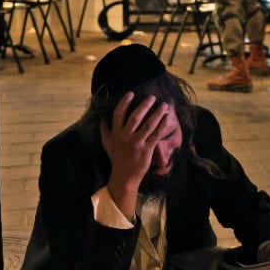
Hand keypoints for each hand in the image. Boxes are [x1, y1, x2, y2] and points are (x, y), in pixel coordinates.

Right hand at [99, 93, 172, 213]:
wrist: (124, 176)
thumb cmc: (116, 158)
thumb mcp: (107, 144)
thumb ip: (105, 130)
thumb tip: (102, 118)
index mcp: (116, 134)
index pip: (118, 114)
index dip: (124, 103)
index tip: (131, 94)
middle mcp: (125, 137)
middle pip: (135, 117)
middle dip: (145, 105)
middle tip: (152, 97)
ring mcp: (137, 143)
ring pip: (148, 125)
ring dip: (158, 113)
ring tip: (165, 105)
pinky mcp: (147, 149)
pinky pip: (156, 135)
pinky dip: (162, 126)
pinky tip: (167, 119)